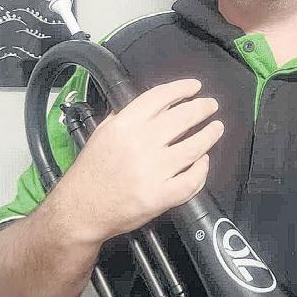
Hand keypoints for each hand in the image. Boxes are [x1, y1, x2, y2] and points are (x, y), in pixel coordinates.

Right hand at [56, 78, 223, 243]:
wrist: (80, 210)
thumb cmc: (90, 172)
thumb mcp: (102, 133)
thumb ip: (125, 116)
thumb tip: (155, 104)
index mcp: (124, 126)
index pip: (159, 97)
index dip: (181, 89)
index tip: (195, 86)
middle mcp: (140, 144)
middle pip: (182, 118)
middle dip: (202, 108)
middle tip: (211, 105)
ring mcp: (152, 171)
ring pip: (194, 147)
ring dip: (210, 135)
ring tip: (216, 128)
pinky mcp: (159, 196)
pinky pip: (191, 180)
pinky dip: (201, 169)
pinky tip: (203, 161)